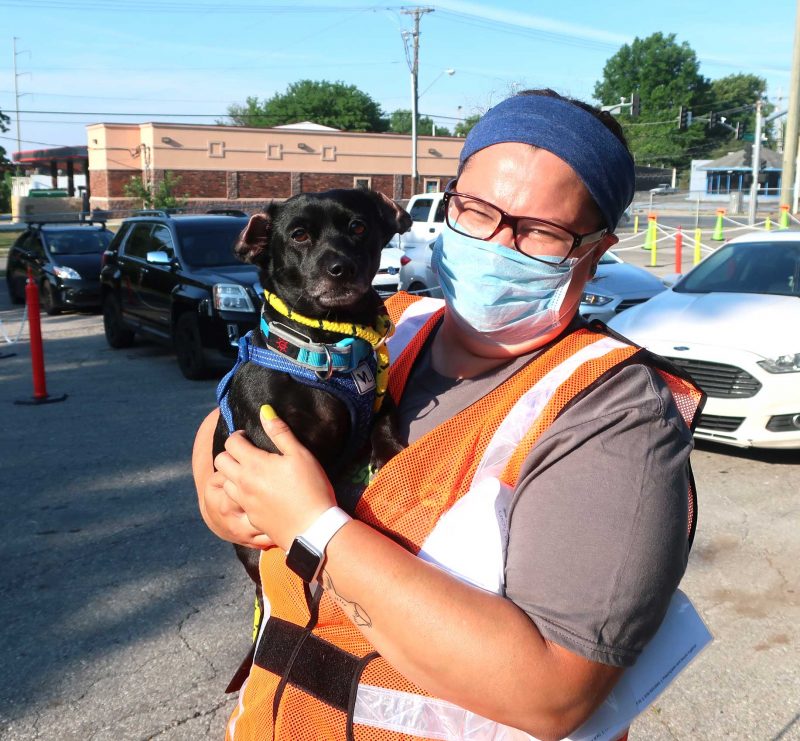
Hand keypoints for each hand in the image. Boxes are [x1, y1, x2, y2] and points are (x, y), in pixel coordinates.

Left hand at [214, 405, 335, 550]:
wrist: (313, 529)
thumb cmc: (311, 488)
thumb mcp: (300, 455)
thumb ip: (280, 432)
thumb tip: (264, 410)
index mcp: (254, 464)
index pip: (231, 442)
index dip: (238, 436)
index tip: (249, 438)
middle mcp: (243, 482)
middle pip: (220, 461)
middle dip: (230, 453)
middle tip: (247, 453)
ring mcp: (244, 502)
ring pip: (224, 482)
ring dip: (232, 474)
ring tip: (250, 473)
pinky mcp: (250, 517)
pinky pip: (235, 501)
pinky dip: (239, 493)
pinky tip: (257, 493)